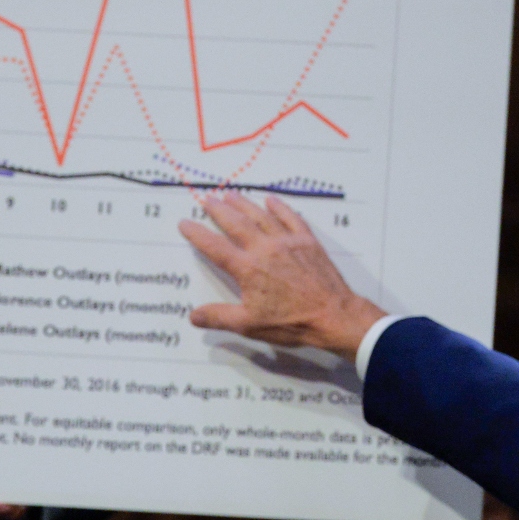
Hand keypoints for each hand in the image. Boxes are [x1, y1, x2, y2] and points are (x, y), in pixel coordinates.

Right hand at [180, 193, 384, 358]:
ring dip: (244, 204)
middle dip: (218, 211)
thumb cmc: (292, 322)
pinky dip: (279, 207)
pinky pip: (290, 217)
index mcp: (248, 269)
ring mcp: (287, 242)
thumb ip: (219, 317)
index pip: (215, 247)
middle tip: (206, 199)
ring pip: (261, 216)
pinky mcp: (307, 241)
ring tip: (230, 195)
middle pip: (236, 223)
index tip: (185, 223)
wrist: (333, 316)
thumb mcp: (250, 325)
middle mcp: (265, 249)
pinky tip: (271, 200)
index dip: (197, 234)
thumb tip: (193, 316)